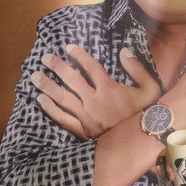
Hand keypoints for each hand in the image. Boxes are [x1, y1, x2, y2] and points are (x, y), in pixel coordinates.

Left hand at [33, 45, 160, 139]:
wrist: (143, 139)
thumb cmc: (147, 112)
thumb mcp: (150, 88)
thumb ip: (138, 69)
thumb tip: (124, 51)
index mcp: (109, 88)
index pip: (90, 67)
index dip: (79, 55)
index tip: (68, 47)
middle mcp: (94, 100)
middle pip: (71, 80)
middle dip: (57, 66)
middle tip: (45, 57)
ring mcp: (86, 116)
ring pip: (62, 98)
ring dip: (47, 86)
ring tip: (35, 76)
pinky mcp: (82, 130)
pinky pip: (62, 118)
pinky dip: (50, 109)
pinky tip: (40, 100)